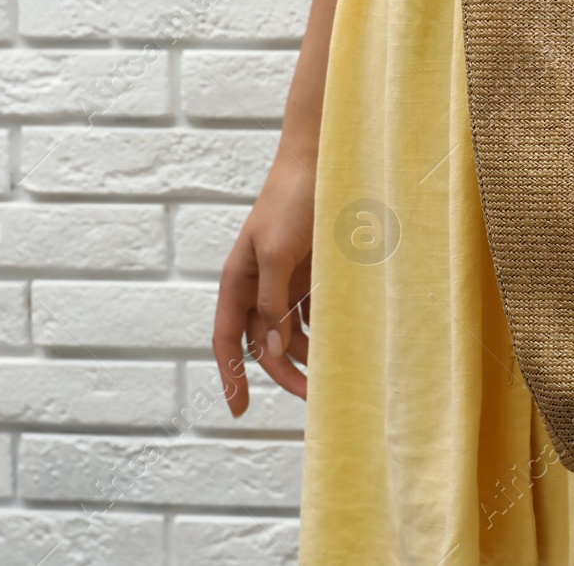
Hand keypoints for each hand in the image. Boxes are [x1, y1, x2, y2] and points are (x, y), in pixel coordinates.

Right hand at [214, 158, 314, 414]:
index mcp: (238, 281)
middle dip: (284, 371)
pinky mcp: (313, 274)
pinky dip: (326, 330)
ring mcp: (286, 280)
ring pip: (292, 332)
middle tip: (314, 396)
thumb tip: (270, 349)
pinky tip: (345, 344)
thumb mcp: (276, 253)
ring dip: (309, 353)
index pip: (228, 339)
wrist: (323, 163)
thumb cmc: (292, 202)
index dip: (231, 375)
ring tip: (337, 373)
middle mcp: (259, 285)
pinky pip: (316, 313)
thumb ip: (271, 302)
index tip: (240, 409)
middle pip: (265, 343)